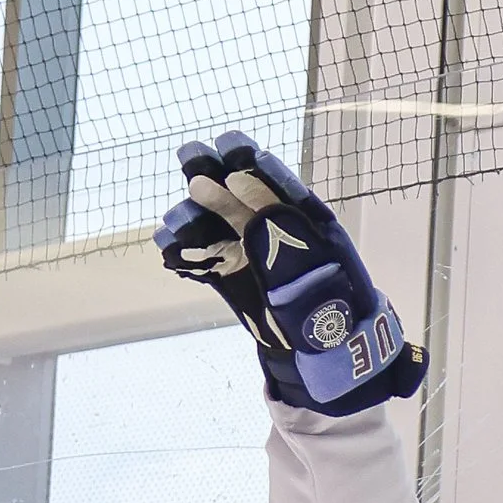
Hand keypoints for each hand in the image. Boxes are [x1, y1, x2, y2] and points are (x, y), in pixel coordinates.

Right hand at [155, 133, 427, 410]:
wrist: (330, 357)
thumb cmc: (334, 307)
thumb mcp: (312, 261)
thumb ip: (276, 223)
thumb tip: (238, 182)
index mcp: (304, 221)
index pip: (277, 185)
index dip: (254, 165)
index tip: (230, 145)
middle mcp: (273, 231)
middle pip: (239, 199)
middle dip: (213, 179)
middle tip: (188, 156)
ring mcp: (250, 254)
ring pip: (216, 228)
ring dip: (191, 221)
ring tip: (173, 223)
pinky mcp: (234, 279)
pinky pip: (206, 263)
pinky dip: (185, 257)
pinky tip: (167, 250)